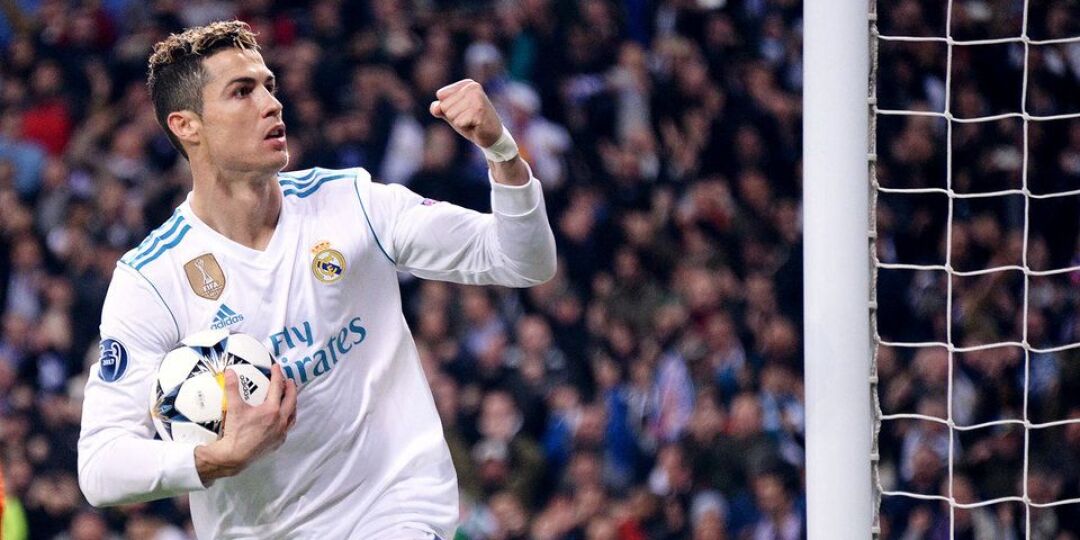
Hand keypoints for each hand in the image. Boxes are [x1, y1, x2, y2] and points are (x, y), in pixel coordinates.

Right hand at [195, 364, 296, 484]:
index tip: (277, 367)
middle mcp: (280, 420)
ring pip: (292, 414)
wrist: (234, 456)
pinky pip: (287, 427)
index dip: (277, 375)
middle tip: (289, 380)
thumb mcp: (233, 408)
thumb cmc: (235, 432)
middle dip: (291, 388)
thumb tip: (229, 372)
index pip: (278, 387)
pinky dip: (288, 419)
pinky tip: (283, 418)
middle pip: (291, 400)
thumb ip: (232, 388)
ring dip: (292, 404)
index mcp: (272, 410)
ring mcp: (281, 432)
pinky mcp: (278, 442)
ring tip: (290, 397)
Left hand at [429, 79, 503, 148]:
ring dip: (460, 122)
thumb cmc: (471, 123)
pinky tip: (476, 126)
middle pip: (445, 105)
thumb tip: (435, 109)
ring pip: (450, 114)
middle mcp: (472, 87)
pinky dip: (465, 127)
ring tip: (472, 122)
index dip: (448, 108)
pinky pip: (458, 122)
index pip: (441, 95)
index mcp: (467, 84)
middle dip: (454, 116)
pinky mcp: (479, 111)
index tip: (463, 111)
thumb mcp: (453, 113)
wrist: (492, 137)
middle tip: (468, 118)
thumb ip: (440, 108)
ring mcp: (477, 98)